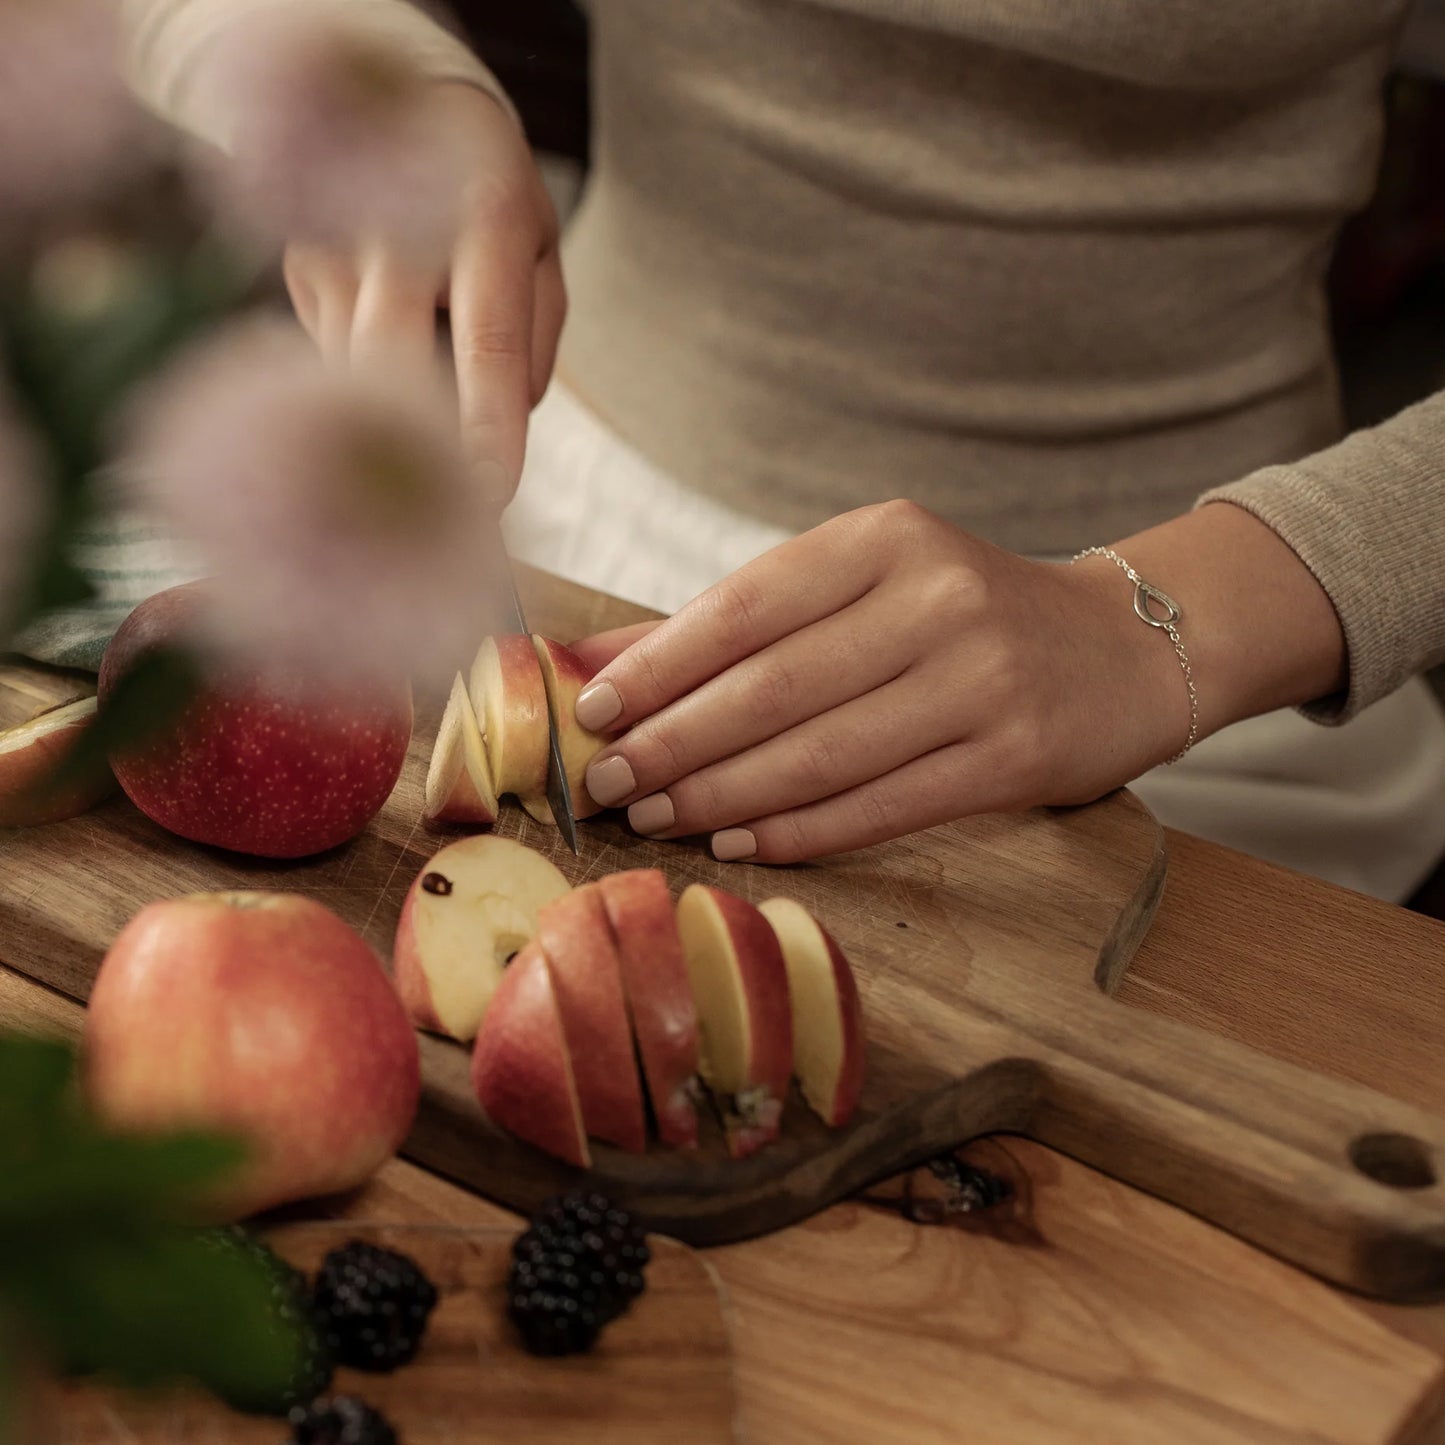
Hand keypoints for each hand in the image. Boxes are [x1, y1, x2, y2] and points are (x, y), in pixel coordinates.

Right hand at [282, 83, 561, 501]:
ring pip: (356, 375)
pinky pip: (333, 358)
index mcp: (487, 222)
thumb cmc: (488, 198)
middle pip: (389, 366)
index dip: (485, 430)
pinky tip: (389, 340)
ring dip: (390, 409)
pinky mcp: (297, 265)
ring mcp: (337, 245)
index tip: (489, 498)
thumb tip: (500, 426)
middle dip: (414, 443)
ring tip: (425, 390)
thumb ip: (532, 339)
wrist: (397, 94)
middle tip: (450, 503)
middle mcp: (400, 230)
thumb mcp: (539, 251)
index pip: (488, 346)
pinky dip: (366, 376)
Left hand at [568, 501, 1190, 862]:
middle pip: (775, 687)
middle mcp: (938, 599)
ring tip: (657, 817)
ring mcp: (984, 678)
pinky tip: (740, 844)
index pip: (746, 605)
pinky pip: (883, 805)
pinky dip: (801, 831)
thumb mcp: (869, 582)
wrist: (1124, 648)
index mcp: (888, 538)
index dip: (659, 665)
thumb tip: (609, 663)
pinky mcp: (1015, 755)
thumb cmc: (966, 615)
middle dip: (675, 742)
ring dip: (723, 796)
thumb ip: (751, 620)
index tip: (591, 712)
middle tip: (608, 782)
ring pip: (822, 754)